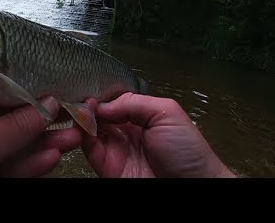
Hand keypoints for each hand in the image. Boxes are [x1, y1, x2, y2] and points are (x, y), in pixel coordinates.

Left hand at [0, 83, 81, 177]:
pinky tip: (51, 155)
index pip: (3, 87)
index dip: (33, 89)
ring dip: (43, 142)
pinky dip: (29, 162)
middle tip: (75, 116)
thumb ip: (16, 127)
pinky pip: (8, 164)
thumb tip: (51, 104)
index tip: (60, 91)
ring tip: (74, 136)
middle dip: (45, 120)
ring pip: (14, 143)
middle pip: (13, 117)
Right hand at [81, 93, 236, 177]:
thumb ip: (134, 103)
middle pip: (98, 115)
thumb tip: (103, 105)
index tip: (93, 90)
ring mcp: (116, 149)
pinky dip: (83, 136)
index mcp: (140, 117)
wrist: (193, 186)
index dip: (102, 96)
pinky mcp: (108, 167)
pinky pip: (89, 150)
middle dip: (89, 106)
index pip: (113, 102)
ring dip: (83, 118)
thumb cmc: (189, 153)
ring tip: (83, 110)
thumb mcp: (166, 113)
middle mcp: (126, 132)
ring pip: (90, 130)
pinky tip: (85, 125)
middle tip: (84, 100)